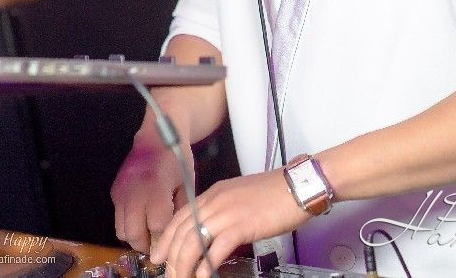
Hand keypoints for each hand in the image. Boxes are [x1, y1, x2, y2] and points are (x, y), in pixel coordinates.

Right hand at [111, 133, 194, 252]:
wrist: (157, 134)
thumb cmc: (177, 158)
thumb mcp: (186, 183)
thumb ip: (181, 210)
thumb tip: (174, 234)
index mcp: (156, 188)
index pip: (157, 225)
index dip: (165, 234)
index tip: (171, 234)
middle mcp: (134, 192)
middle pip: (133, 234)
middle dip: (146, 243)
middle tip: (157, 242)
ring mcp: (121, 192)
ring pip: (121, 231)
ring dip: (135, 235)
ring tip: (148, 230)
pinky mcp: (115, 191)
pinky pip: (118, 217)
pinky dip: (128, 222)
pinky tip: (142, 214)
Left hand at [150, 170, 309, 277]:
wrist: (296, 186)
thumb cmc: (274, 194)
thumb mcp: (240, 198)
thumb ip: (224, 213)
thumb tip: (213, 236)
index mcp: (214, 194)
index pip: (181, 216)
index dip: (167, 238)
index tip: (159, 256)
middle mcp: (216, 201)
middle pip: (182, 231)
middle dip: (172, 257)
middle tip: (168, 275)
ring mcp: (227, 212)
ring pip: (194, 242)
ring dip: (184, 265)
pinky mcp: (241, 225)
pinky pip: (216, 249)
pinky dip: (206, 266)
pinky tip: (202, 277)